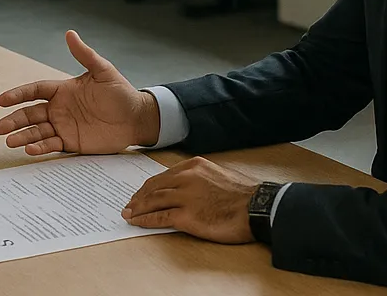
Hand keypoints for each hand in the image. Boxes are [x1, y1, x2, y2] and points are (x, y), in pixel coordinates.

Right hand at [0, 30, 159, 154]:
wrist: (136, 118)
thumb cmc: (120, 92)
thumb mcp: (103, 71)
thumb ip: (84, 55)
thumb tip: (70, 33)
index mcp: (62, 90)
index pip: (34, 91)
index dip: (18, 95)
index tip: (2, 100)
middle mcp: (59, 108)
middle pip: (30, 113)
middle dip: (13, 120)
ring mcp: (64, 126)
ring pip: (37, 131)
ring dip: (22, 135)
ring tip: (8, 141)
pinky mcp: (72, 142)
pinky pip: (51, 145)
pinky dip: (40, 147)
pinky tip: (29, 149)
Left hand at [122, 156, 258, 243]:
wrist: (258, 207)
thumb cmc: (243, 195)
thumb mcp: (218, 174)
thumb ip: (199, 178)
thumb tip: (187, 188)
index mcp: (193, 166)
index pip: (163, 176)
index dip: (149, 186)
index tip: (141, 192)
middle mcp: (186, 178)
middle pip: (154, 187)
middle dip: (139, 197)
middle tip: (129, 204)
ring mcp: (185, 197)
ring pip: (153, 201)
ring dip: (138, 208)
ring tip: (129, 213)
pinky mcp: (187, 216)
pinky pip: (160, 217)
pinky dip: (145, 219)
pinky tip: (137, 221)